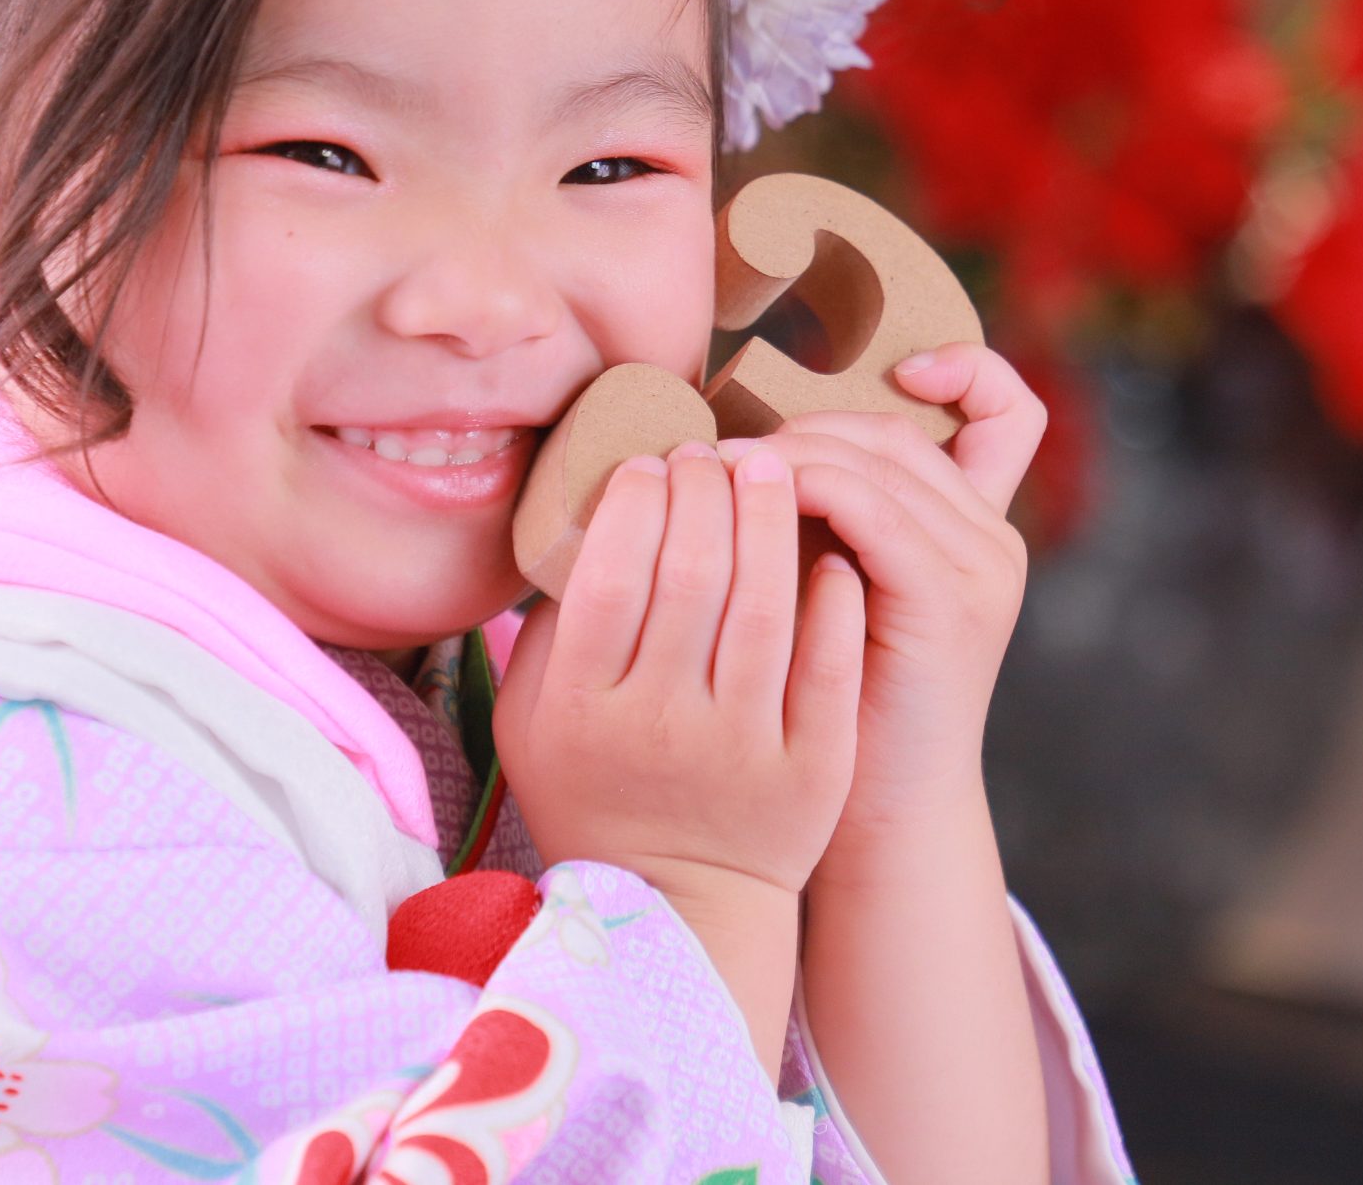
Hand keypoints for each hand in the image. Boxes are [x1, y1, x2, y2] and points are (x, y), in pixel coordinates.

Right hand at [492, 441, 863, 1002]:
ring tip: (772, 469)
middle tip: (713, 453)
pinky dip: (832, 599)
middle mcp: (661, 725)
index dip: (636, 499)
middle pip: (690, 572)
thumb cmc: (597, 795)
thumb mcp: (531, 727)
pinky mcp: (811, 768)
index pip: (612, 572)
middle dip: (705, 490)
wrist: (680, 909)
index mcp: (585, 709)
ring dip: (770, 520)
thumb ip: (547, 632)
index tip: (652, 463)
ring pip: (764, 605)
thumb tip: (584, 521)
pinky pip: (828, 663)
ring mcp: (741, 748)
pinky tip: (828, 552)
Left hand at [715, 342, 1043, 858]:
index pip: (1006, 408)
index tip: (879, 375)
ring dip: (787, 449)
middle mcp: (991, 538)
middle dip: (805, 421)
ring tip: (716, 466)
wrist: (876, 819)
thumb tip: (733, 439)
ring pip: (880, 455)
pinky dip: (805, 488)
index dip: (961, 367)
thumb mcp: (835, 596)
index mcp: (975, 530)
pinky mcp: (948, 599)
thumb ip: (824, 523)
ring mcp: (980, 566)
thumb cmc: (833, 712)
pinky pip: (871, 507)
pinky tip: (748, 503)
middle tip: (722, 441)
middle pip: (899, 427)